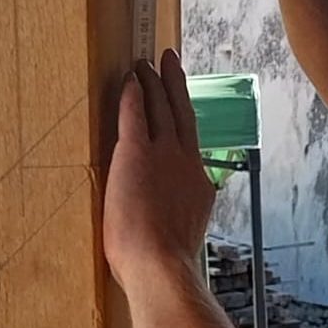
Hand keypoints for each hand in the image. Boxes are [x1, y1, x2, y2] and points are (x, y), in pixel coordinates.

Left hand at [104, 51, 215, 290]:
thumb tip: (171, 233)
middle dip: (175, 86)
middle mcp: (187, 163)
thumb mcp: (182, 239)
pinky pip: (135, 113)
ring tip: (147, 63)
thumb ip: (177, 224)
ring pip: (161, 107)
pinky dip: (133, 93)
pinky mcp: (136, 153)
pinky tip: (129, 79)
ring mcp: (164, 155)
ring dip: (154, 82)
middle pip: (182, 114)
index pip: (190, 147)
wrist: (161, 265)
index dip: (182, 126)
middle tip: (170, 62)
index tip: (179, 112)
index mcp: (198, 186)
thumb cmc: (164, 266)